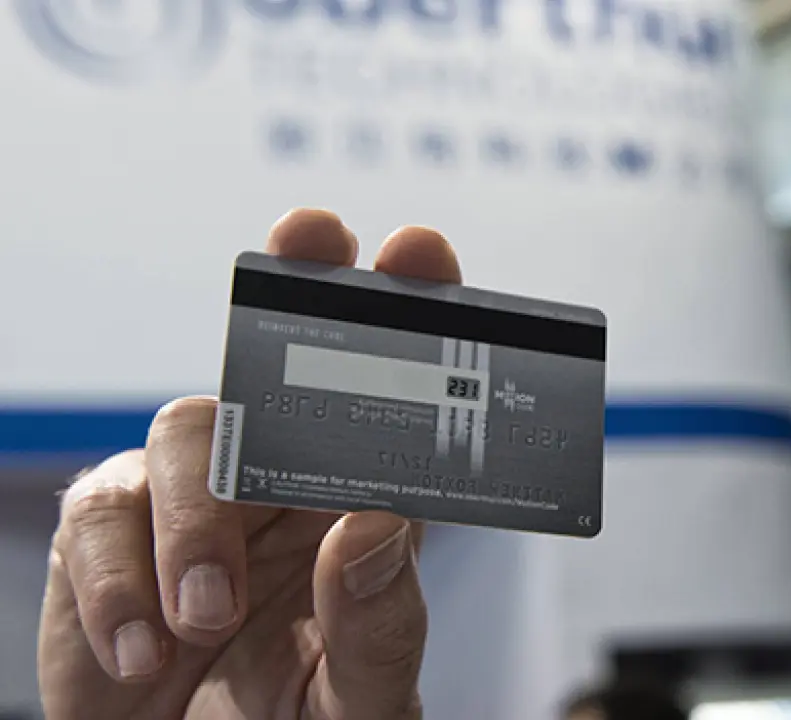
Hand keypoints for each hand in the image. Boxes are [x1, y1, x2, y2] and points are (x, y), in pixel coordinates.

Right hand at [38, 209, 462, 719]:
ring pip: (191, 426)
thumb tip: (374, 524)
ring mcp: (191, 498)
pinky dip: (119, 579)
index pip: (392, 399)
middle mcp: (279, 483)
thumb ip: (378, 626)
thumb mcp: (358, 699)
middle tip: (313, 234)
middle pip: (285, 359)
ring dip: (201, 519)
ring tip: (210, 618)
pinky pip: (102, 510)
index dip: (405, 316)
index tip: (418, 251)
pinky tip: (145, 646)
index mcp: (359, 509)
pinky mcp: (111, 530)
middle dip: (300, 287)